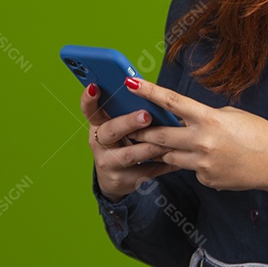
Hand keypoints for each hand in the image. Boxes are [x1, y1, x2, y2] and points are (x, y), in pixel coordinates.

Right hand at [81, 85, 179, 201]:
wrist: (115, 178)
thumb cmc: (122, 141)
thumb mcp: (118, 125)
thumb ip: (127, 110)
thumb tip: (149, 90)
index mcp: (98, 124)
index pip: (89, 109)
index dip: (89, 99)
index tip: (94, 86)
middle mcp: (99, 143)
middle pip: (111, 131)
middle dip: (129, 122)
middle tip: (146, 115)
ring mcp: (108, 163)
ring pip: (131, 154)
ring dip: (152, 146)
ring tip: (169, 140)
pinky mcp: (122, 180)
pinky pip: (146, 170)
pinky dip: (164, 164)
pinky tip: (178, 159)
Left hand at [126, 76, 267, 195]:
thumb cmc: (258, 133)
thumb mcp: (230, 115)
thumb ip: (204, 117)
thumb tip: (184, 121)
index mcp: (209, 119)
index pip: (172, 101)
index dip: (148, 91)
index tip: (131, 83)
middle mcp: (202, 142)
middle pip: (160, 136)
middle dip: (142, 131)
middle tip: (129, 127)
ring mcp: (203, 164)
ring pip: (169, 156)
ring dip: (165, 149)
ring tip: (163, 143)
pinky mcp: (206, 179)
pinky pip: (189, 170)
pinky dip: (191, 163)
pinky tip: (208, 160)